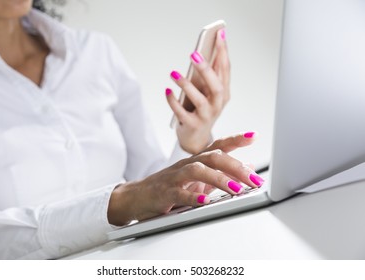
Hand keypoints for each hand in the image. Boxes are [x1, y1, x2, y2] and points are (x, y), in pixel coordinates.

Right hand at [108, 132, 263, 225]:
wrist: (135, 196)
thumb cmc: (168, 187)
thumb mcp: (197, 180)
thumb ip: (221, 174)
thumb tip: (248, 167)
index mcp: (195, 161)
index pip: (217, 146)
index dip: (235, 139)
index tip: (253, 136)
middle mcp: (186, 165)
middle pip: (212, 157)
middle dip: (235, 167)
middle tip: (254, 179)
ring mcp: (174, 177)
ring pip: (197, 171)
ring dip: (218, 179)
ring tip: (236, 189)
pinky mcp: (164, 193)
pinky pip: (179, 193)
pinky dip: (193, 196)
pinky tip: (206, 200)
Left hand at [166, 29, 229, 153]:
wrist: (196, 139)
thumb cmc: (201, 110)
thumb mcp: (207, 93)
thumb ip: (206, 76)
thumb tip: (200, 53)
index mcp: (224, 94)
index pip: (226, 70)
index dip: (223, 52)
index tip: (219, 34)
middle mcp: (217, 105)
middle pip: (216, 86)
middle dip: (206, 69)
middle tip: (194, 54)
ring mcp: (206, 117)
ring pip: (199, 100)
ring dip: (186, 85)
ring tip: (173, 73)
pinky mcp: (192, 125)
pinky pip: (181, 113)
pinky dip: (173, 101)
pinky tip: (167, 90)